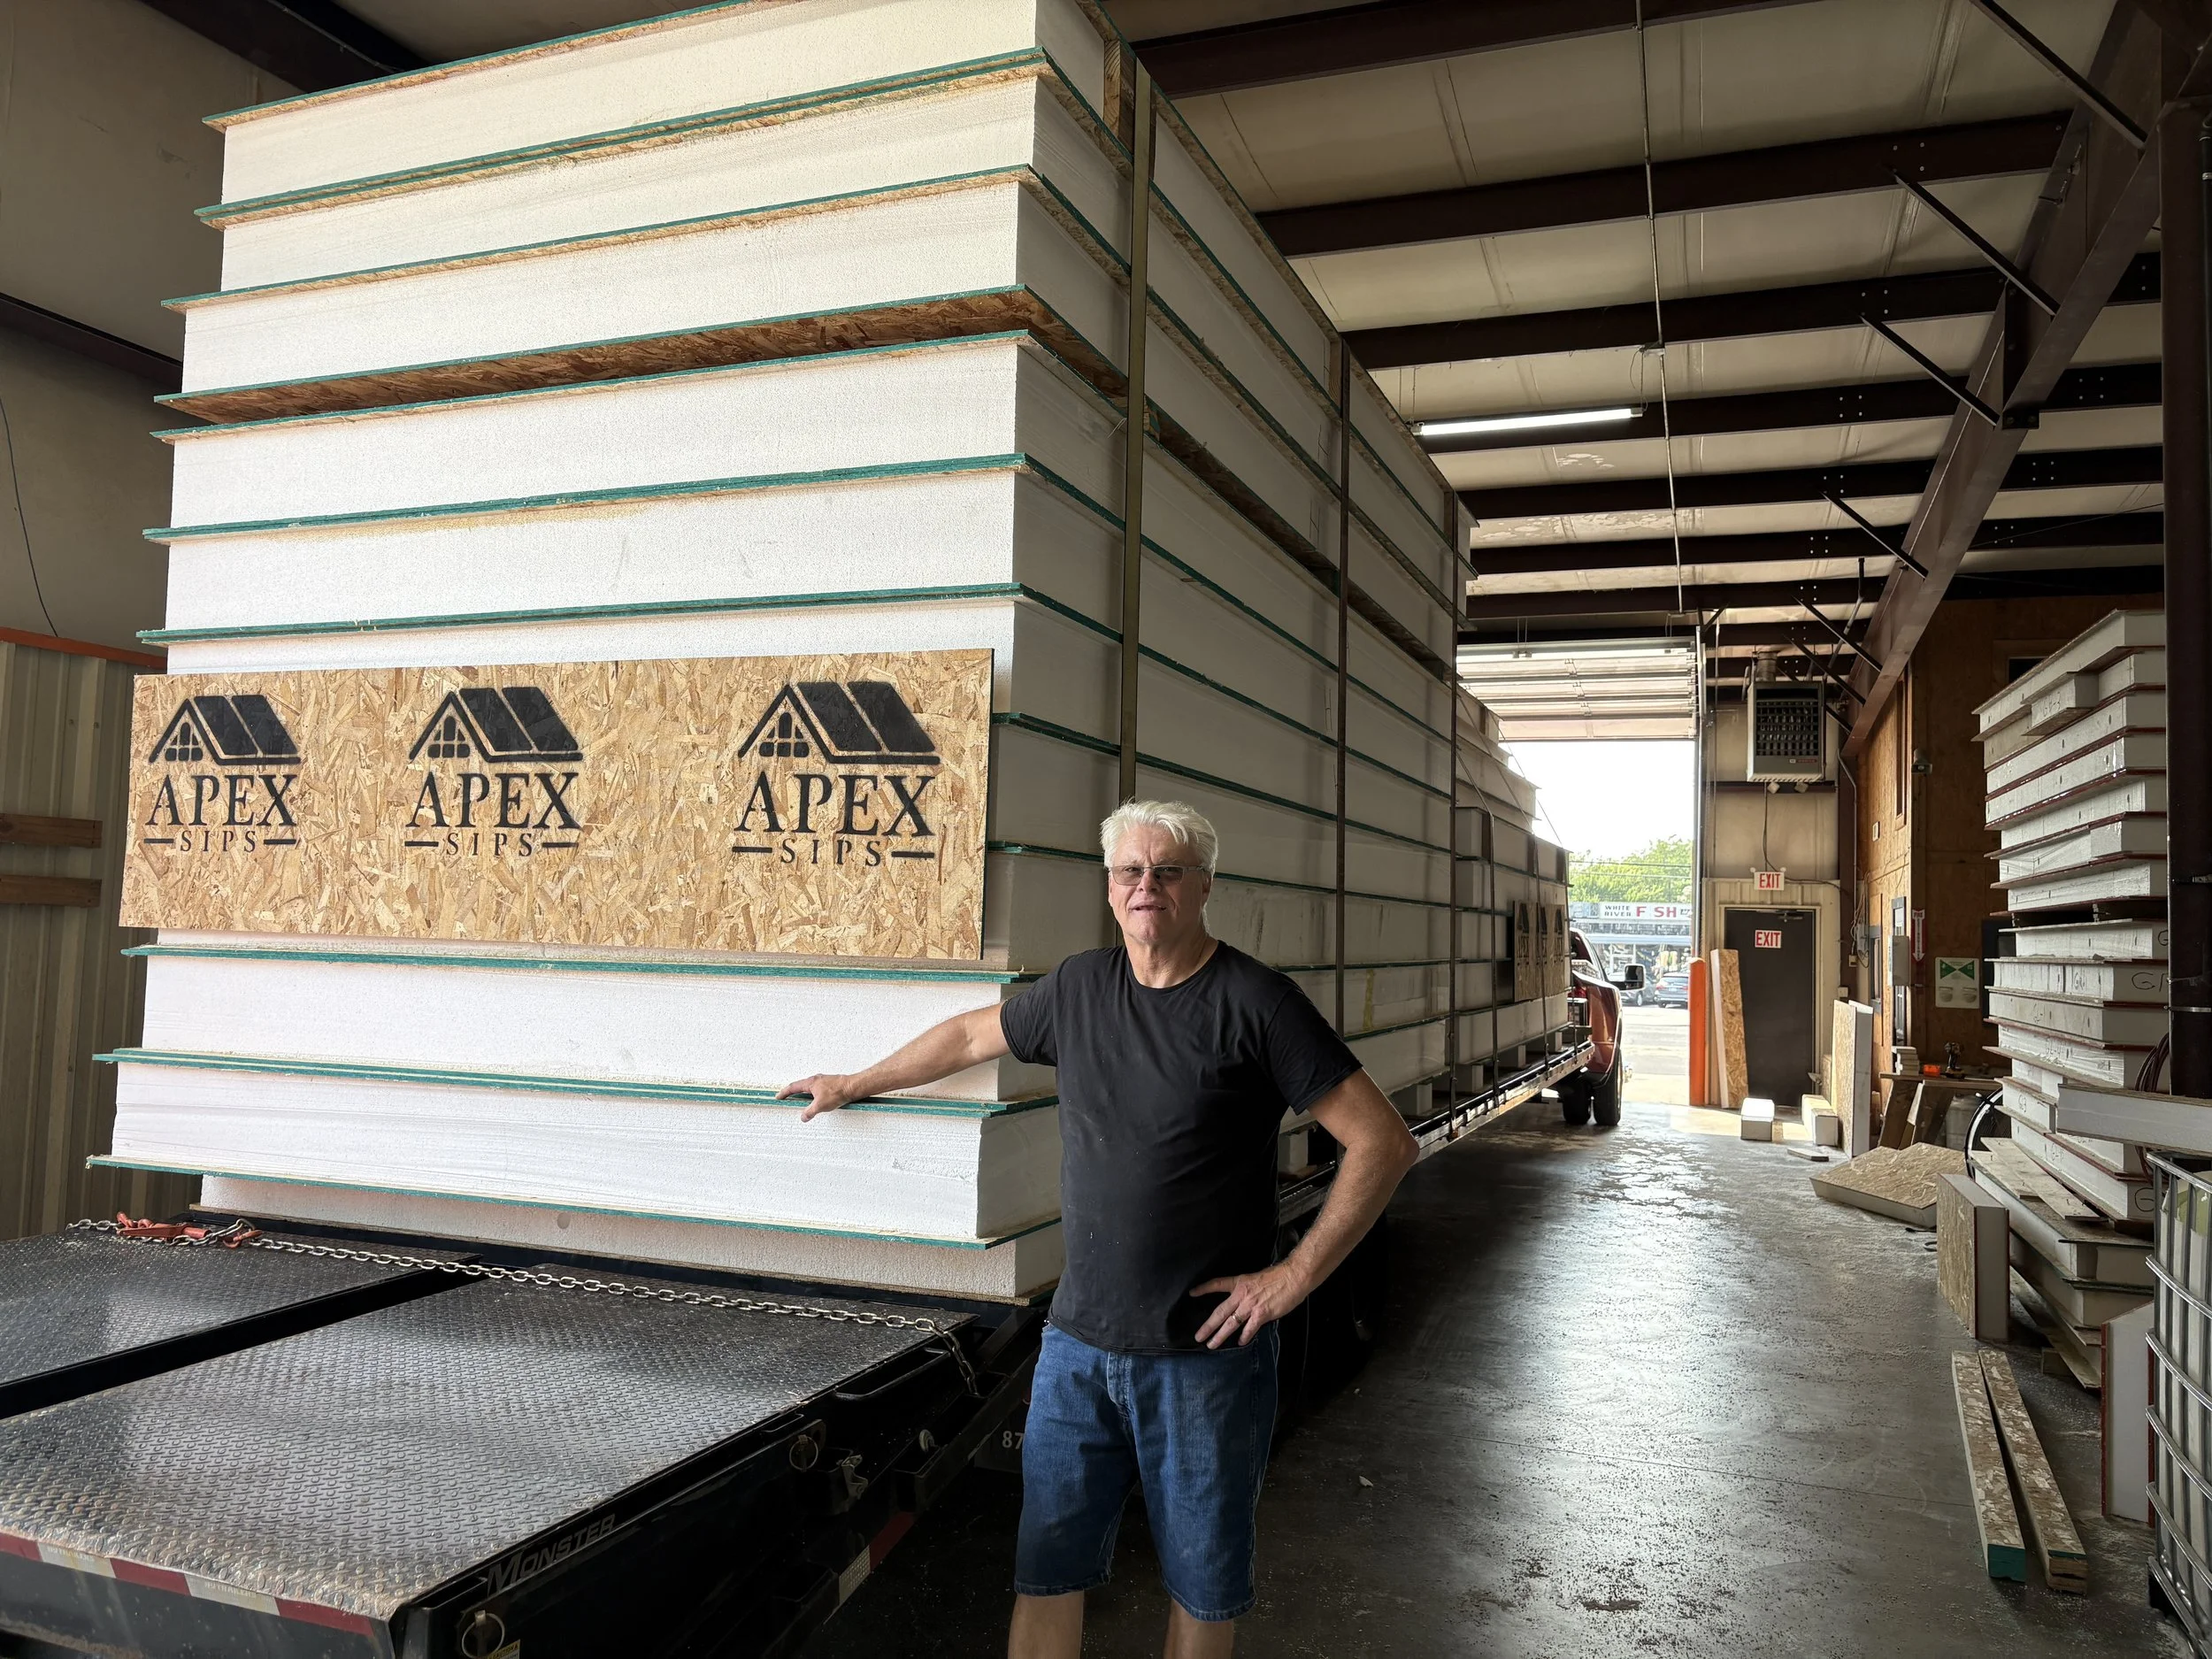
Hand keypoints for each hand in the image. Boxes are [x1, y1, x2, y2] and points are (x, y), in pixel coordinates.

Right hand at [778, 1074, 863, 1121]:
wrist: (853, 1087)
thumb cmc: (838, 1092)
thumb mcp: (820, 1106)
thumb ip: (809, 1112)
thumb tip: (803, 1117)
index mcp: (810, 1083)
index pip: (793, 1087)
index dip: (784, 1093)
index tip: (779, 1096)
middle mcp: (816, 1080)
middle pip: (800, 1086)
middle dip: (793, 1093)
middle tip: (787, 1098)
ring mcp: (823, 1081)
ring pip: (810, 1088)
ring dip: (804, 1094)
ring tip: (802, 1102)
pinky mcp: (830, 1084)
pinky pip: (817, 1090)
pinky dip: (813, 1095)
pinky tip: (817, 1101)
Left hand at [1190, 1261, 1311, 1348]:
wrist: (1293, 1277)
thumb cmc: (1278, 1276)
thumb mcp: (1256, 1278)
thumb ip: (1248, 1290)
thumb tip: (1243, 1300)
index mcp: (1240, 1283)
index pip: (1217, 1284)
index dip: (1204, 1288)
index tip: (1192, 1293)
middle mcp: (1242, 1295)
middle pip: (1220, 1312)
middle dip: (1208, 1326)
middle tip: (1198, 1336)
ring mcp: (1251, 1306)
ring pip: (1231, 1323)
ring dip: (1220, 1336)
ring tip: (1211, 1344)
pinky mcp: (1262, 1314)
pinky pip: (1249, 1329)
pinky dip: (1244, 1337)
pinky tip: (1240, 1343)